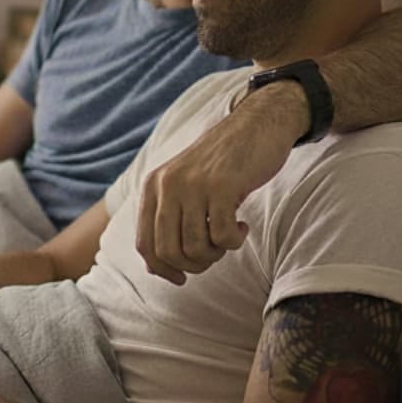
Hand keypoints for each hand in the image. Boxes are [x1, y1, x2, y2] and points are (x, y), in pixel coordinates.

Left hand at [135, 82, 306, 283]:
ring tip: (229, 236)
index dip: (162, 269)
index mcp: (152, 186)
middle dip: (193, 265)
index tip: (181, 278)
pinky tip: (243, 225)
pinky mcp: (222, 186)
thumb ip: (167, 220)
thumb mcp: (184, 186)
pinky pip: (223, 237)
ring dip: (216, 254)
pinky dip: (235, 241)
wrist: (256, 124)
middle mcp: (167, 185)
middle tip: (214, 254)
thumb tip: (155, 269)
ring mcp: (193, 185)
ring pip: (195, 248)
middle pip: (169, 252)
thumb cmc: (222, 164)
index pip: (145, 245)